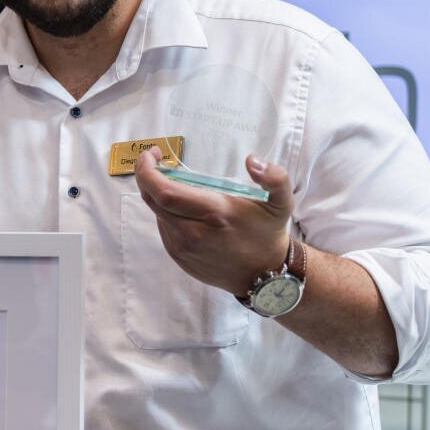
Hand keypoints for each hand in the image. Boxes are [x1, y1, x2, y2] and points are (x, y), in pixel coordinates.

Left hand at [133, 150, 291, 293]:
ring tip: (176, 184)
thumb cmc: (268, 233)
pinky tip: (183, 208)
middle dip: (148, 176)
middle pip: (153, 200)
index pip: (164, 191)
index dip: (148, 171)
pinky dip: (166, 213)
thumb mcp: (281, 203)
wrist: (263, 275)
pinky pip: (164, 229)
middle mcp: (192, 233)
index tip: (152, 154)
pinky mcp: (179, 257)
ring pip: (157, 214)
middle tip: (157, 162)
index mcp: (214, 214)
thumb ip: (275, 178)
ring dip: (159, 195)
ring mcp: (183, 248)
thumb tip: (252, 161)